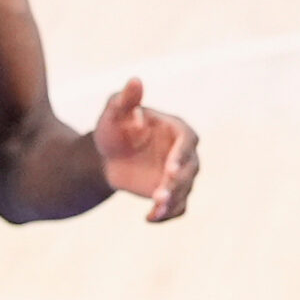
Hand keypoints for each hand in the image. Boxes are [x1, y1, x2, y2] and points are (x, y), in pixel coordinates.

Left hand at [94, 78, 198, 220]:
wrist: (108, 156)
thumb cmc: (114, 129)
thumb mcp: (115, 113)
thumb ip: (126, 99)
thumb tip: (135, 80)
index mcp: (177, 129)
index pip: (188, 141)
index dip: (181, 155)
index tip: (169, 169)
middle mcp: (184, 153)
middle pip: (191, 170)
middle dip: (177, 184)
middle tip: (157, 196)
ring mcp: (180, 175)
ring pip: (185, 191)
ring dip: (172, 202)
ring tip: (153, 210)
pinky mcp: (172, 193)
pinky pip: (177, 207)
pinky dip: (168, 215)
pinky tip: (149, 218)